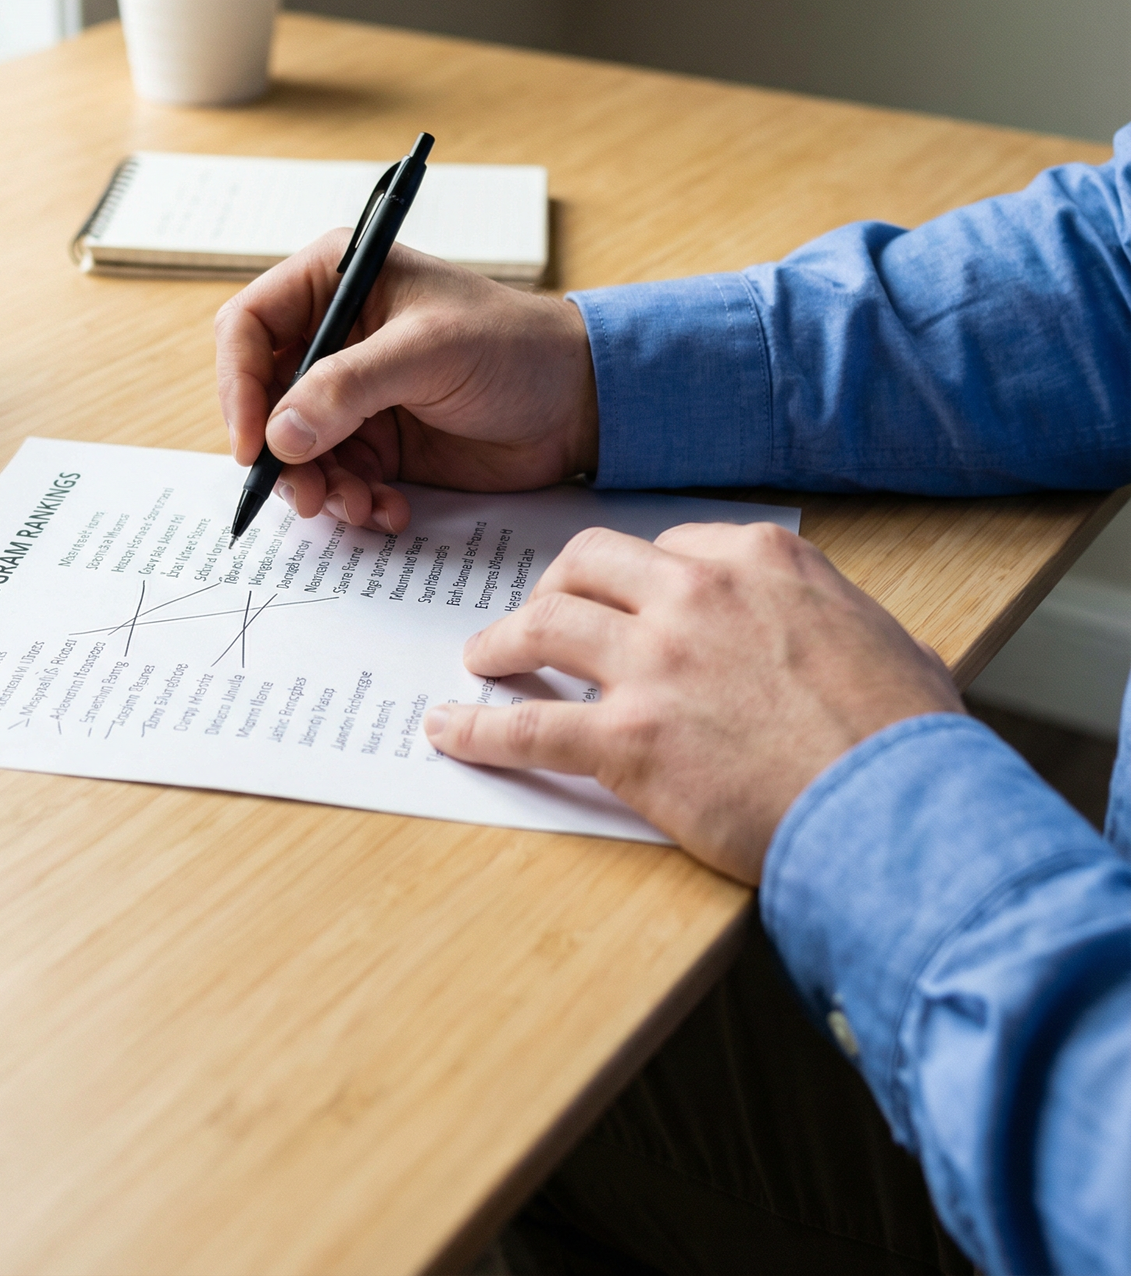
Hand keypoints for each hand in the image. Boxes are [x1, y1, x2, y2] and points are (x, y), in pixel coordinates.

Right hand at [215, 232, 597, 532]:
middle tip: (307, 494)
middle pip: (262, 399)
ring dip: (317, 487)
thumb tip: (279, 434)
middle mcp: (333, 337)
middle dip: (279, 453)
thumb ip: (349, 387)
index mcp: (334, 283)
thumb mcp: (429, 352)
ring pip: (293, 450)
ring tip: (359, 506)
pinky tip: (388, 510)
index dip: (237, 385)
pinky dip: (352, 502)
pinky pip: (335, 480)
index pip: (248, 328)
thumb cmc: (514, 346)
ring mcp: (350, 395)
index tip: (253, 443)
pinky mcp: (374, 443)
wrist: (577, 403)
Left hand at [423, 522, 963, 883]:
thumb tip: (846, 638)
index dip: (633, 577)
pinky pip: (526, 727)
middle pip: (587, 564)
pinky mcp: (628, 739)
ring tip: (482, 659)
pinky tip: (449, 731)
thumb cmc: (908, 738)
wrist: (902, 811)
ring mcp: (655, 664)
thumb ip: (838, 621)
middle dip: (553, 585)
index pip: (665, 545)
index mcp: (757, 562)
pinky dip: (477, 728)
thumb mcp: (889, 642)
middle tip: (537, 614)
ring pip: (543, 625)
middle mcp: (696, 595)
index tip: (620, 599)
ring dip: (502, 641)